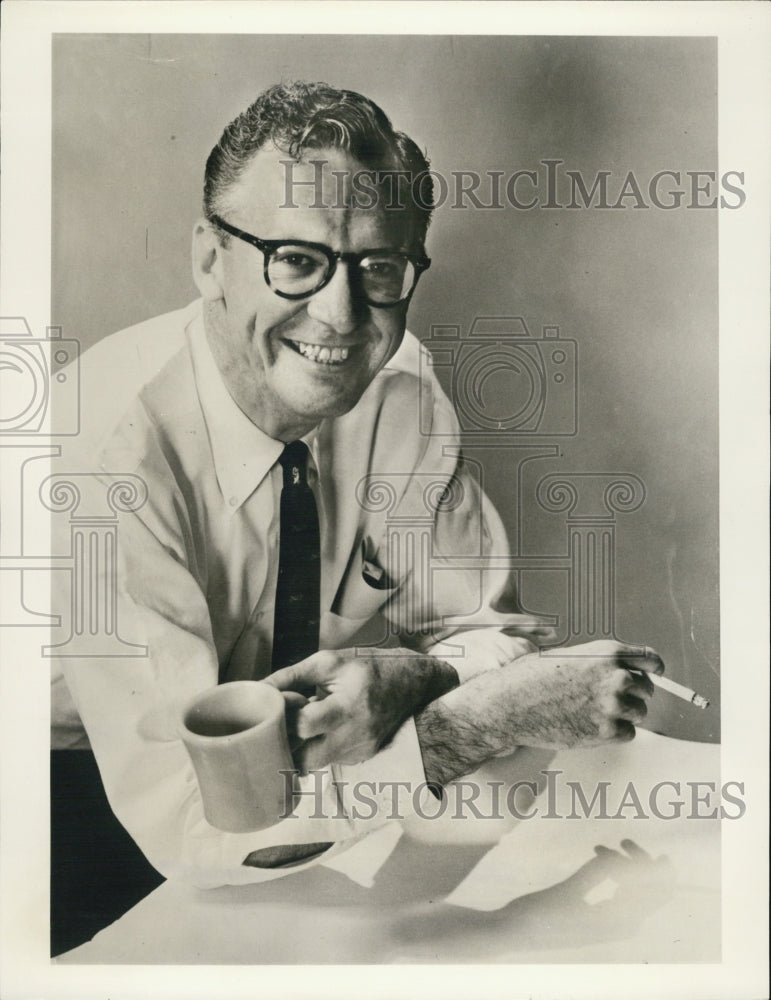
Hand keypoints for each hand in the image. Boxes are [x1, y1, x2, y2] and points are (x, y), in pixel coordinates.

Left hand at [265, 648, 458, 771]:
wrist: (412, 684)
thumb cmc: (367, 667)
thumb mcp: (328, 662)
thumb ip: (290, 676)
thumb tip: (257, 690)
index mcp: (347, 706)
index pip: (304, 725)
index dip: (283, 719)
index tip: (278, 707)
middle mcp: (354, 736)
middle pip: (303, 760)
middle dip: (284, 747)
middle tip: (277, 728)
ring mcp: (358, 752)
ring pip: (312, 765)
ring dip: (298, 750)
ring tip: (297, 726)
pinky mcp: (360, 759)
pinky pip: (326, 762)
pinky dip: (315, 749)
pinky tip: (317, 732)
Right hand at [488, 639, 662, 749]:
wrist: (511, 704)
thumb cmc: (532, 678)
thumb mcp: (570, 657)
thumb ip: (600, 662)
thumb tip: (624, 672)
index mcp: (607, 653)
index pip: (649, 659)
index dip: (655, 668)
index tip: (656, 674)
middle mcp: (615, 677)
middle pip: (646, 689)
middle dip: (633, 694)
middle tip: (609, 699)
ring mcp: (613, 705)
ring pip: (639, 713)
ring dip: (624, 714)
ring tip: (594, 712)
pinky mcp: (607, 732)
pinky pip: (628, 733)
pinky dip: (615, 732)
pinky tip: (591, 725)